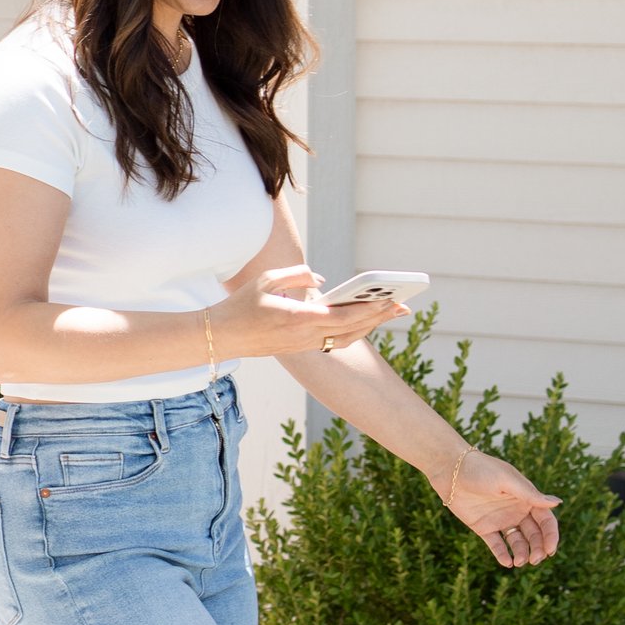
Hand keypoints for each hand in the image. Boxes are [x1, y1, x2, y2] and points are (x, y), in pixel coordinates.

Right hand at [226, 268, 404, 363]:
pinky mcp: (301, 349)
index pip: (342, 316)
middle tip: (402, 306)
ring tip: (388, 313)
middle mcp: (304, 336)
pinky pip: (334, 342)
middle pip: (351, 329)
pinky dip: (353, 332)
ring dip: (370, 327)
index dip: (368, 309)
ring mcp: (304, 345)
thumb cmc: (241, 306)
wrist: (222, 337)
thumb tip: (322, 281)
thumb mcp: (267, 280)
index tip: (388, 299)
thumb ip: (298, 276)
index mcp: (297, 319)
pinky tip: (364, 322)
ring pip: (346, 339)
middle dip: (379, 317)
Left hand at [443, 453, 560, 568]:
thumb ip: (530, 494)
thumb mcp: (506, 480)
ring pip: (517, 542)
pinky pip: (497, 545)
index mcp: (527, 498)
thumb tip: (558, 503)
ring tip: (519, 562)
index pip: (545, 521)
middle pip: (534, 535)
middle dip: (538, 548)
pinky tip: (507, 562)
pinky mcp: (484, 527)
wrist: (450, 470)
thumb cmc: (481, 469)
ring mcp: (501, 520)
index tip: (550, 550)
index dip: (550, 536)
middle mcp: (517, 511)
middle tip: (535, 559)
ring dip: (522, 553)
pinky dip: (503, 555)